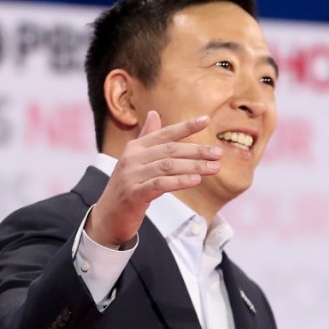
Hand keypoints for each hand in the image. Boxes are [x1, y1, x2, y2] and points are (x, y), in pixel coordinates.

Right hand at [85, 111, 221, 248]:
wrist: (109, 216)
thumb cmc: (129, 187)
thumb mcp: (136, 160)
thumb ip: (148, 138)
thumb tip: (154, 113)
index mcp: (135, 147)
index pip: (164, 134)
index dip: (185, 127)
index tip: (206, 120)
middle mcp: (132, 158)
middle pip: (170, 150)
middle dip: (197, 151)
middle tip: (218, 154)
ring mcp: (131, 176)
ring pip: (168, 166)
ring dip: (194, 166)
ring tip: (214, 168)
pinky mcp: (134, 194)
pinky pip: (160, 184)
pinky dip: (180, 181)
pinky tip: (196, 180)